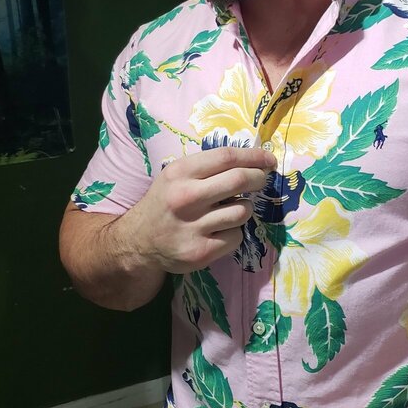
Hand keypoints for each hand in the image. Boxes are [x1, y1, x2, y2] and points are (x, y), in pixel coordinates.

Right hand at [120, 146, 275, 273]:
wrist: (139, 241)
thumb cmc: (165, 202)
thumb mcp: (176, 176)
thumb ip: (208, 167)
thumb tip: (254, 161)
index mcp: (180, 173)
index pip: (226, 157)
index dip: (254, 156)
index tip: (269, 160)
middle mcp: (186, 198)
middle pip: (239, 180)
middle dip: (258, 178)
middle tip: (261, 180)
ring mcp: (193, 227)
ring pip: (242, 211)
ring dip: (244, 208)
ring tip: (231, 209)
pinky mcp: (201, 251)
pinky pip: (236, 236)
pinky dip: (234, 232)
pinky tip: (219, 231)